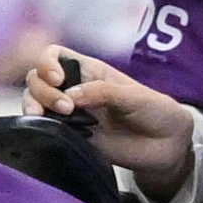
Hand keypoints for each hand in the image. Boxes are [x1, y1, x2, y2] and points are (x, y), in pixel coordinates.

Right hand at [19, 43, 195, 193]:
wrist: (168, 146)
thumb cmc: (156, 112)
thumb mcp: (135, 96)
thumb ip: (103, 92)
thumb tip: (69, 96)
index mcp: (89, 72)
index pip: (54, 56)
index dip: (47, 63)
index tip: (58, 79)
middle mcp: (74, 90)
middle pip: (37, 79)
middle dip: (43, 90)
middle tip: (66, 108)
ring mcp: (69, 114)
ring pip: (34, 102)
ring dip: (34, 107)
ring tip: (51, 118)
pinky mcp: (70, 137)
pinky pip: (43, 129)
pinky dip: (38, 127)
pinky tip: (48, 131)